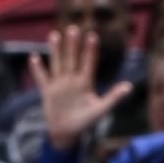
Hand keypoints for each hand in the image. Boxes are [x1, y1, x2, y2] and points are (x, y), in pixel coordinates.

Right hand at [31, 23, 133, 152]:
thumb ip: (114, 97)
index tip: (93, 36)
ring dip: (56, 50)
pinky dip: (38, 69)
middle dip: (73, 45)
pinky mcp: (48, 91)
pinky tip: (34, 57)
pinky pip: (42, 78)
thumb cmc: (86, 123)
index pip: (89, 63)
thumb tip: (130, 87)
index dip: (90, 50)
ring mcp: (59, 84)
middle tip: (73, 28)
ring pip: (58, 63)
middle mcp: (72, 80)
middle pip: (72, 59)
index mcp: (85, 83)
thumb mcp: (100, 110)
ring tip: (54, 35)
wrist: (67, 134)